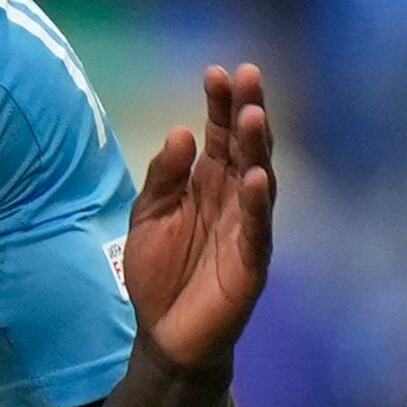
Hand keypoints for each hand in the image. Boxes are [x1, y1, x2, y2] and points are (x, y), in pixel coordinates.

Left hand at [126, 59, 275, 377]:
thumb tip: (180, 132)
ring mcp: (247, 228)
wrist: (165, 334)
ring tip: (254, 116)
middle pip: (245, 148)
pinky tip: (255, 179)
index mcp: (208, 183)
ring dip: (257, 148)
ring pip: (258, 180)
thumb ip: (162, 178)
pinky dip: (257, 204)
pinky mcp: (252, 262)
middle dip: (247, 111)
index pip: (220, 135)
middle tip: (248, 75)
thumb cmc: (159, 273)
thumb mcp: (148, 217)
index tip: (216, 72)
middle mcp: (233, 199)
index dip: (220, 104)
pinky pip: (258, 229)